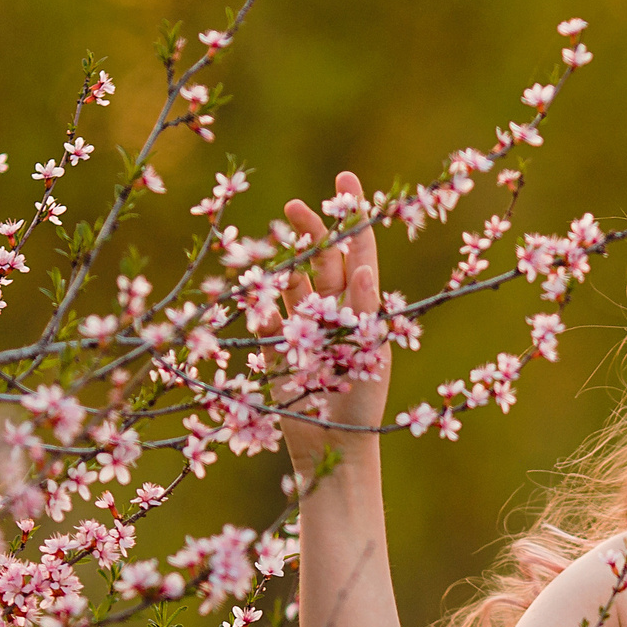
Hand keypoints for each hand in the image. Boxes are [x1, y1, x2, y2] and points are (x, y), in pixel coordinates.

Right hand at [271, 170, 387, 471]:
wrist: (334, 449)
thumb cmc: (364, 403)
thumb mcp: (370, 353)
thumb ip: (362, 310)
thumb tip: (361, 265)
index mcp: (366, 307)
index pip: (360, 250)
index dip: (353, 214)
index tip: (345, 177)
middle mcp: (336, 310)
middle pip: (323, 257)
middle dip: (312, 228)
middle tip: (296, 206)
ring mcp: (307, 327)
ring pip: (293, 279)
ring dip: (286, 258)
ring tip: (278, 239)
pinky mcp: (280, 346)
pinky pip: (268, 313)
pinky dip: (262, 298)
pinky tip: (256, 285)